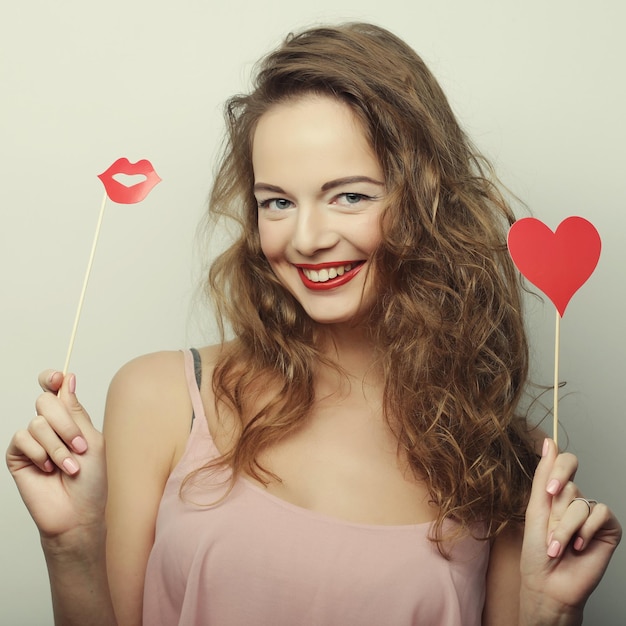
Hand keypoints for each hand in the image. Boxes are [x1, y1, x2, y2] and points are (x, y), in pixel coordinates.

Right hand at [6, 371, 106, 543]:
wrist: (77, 513)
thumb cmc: (91, 480)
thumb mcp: (91, 439)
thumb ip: (76, 411)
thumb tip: (68, 378)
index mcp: (70, 419)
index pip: (54, 389)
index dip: (52, 378)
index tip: (57, 378)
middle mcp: (50, 426)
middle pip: (46, 401)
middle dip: (65, 424)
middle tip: (78, 446)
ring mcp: (33, 441)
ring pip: (37, 423)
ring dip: (58, 446)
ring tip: (69, 466)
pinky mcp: (18, 455)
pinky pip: (22, 439)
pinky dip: (40, 454)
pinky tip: (48, 470)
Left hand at [520, 438, 621, 624]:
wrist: (549, 583)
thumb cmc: (537, 549)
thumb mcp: (536, 507)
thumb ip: (543, 475)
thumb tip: (549, 441)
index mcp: (557, 492)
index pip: (564, 462)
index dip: (560, 470)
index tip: (549, 490)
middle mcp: (575, 500)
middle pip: (570, 483)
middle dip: (554, 510)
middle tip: (549, 529)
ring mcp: (593, 514)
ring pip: (580, 503)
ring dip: (564, 528)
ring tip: (558, 546)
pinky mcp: (608, 529)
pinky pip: (600, 513)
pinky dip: (586, 531)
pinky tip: (580, 547)